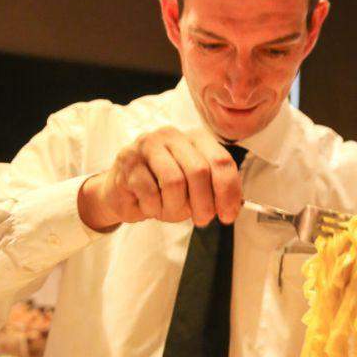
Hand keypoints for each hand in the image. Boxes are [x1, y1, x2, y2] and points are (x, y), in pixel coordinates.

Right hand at [77, 126, 242, 231]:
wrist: (122, 191)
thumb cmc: (162, 189)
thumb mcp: (194, 189)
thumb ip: (214, 191)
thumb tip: (234, 207)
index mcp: (195, 138)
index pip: (221, 161)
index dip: (228, 192)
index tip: (227, 216)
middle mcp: (171, 136)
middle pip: (199, 172)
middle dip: (203, 204)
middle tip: (200, 220)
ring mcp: (147, 146)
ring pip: (174, 182)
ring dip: (175, 208)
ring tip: (169, 211)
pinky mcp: (127, 162)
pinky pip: (150, 193)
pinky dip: (154, 208)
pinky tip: (150, 206)